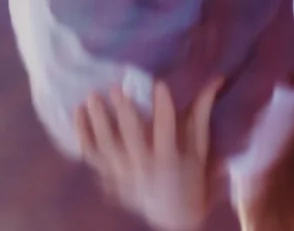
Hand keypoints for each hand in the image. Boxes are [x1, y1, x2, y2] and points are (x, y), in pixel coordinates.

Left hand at [74, 79, 221, 230]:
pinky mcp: (108, 176)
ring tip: (92, 96)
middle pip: (131, 139)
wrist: (173, 214)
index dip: (163, 108)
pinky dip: (82, 134)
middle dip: (124, 114)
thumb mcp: (199, 149)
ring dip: (98, 121)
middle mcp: (144, 169)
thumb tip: (215, 79)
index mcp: (170, 160)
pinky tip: (78, 112)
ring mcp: (123, 174)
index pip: (167, 131)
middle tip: (115, 89)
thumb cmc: (190, 175)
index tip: (159, 84)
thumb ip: (201, 114)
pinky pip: (91, 155)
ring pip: (106, 147)